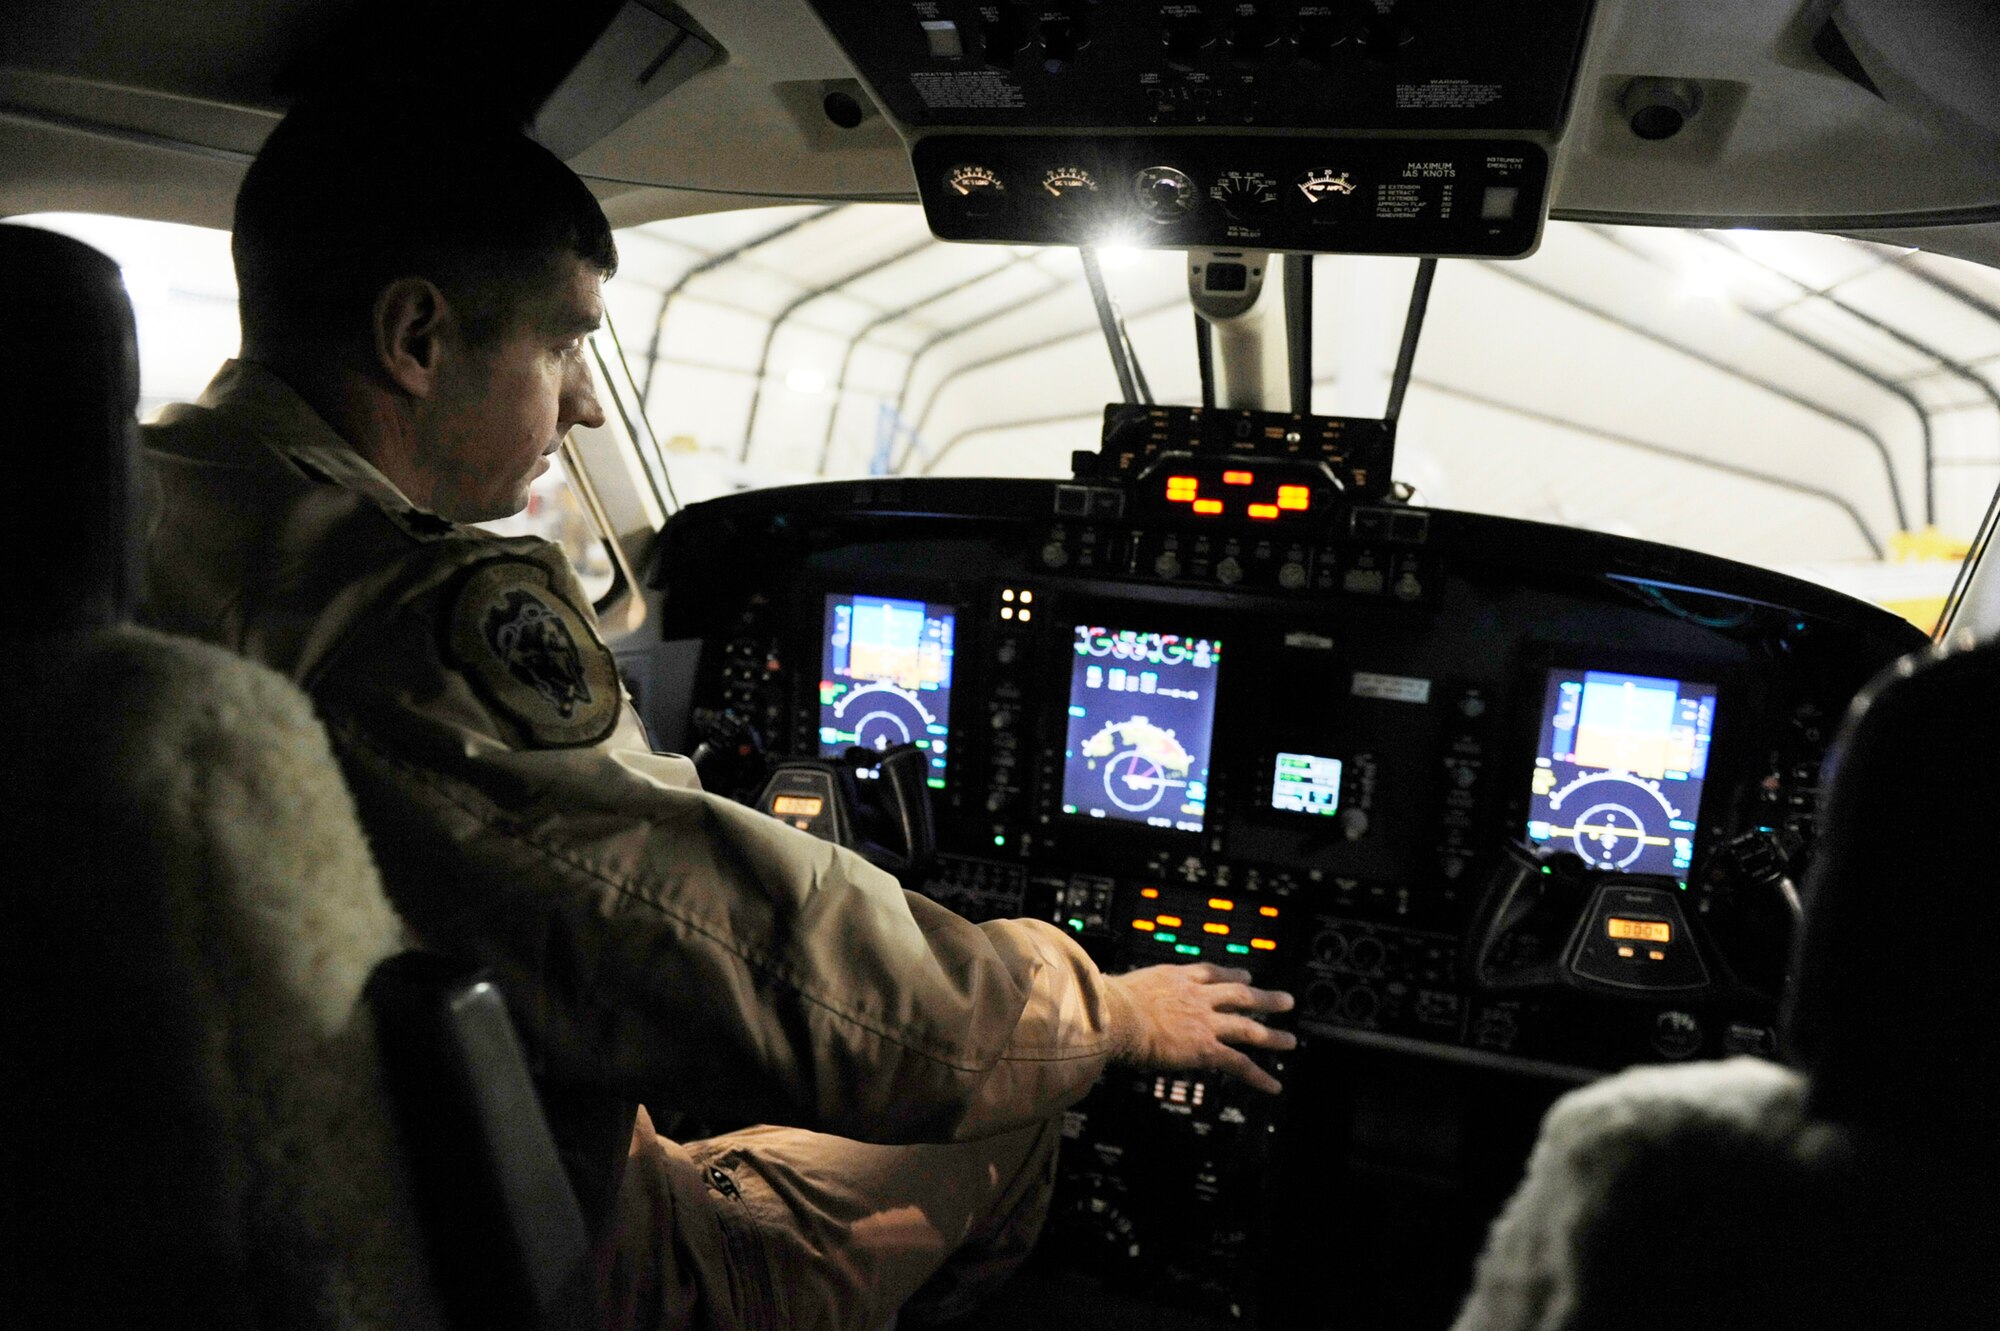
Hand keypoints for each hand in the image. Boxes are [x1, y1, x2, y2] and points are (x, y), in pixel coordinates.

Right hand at [1103, 963, 1296, 1093]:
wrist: (1115, 1015)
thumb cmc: (1104, 1004)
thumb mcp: (1114, 988)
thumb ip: (1117, 992)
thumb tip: (1097, 995)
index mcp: (1173, 977)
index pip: (1209, 973)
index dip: (1231, 975)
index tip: (1245, 975)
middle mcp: (1194, 996)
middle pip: (1238, 994)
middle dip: (1263, 998)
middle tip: (1284, 1000)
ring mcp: (1204, 1022)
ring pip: (1247, 1028)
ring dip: (1271, 1036)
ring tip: (1290, 1041)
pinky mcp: (1206, 1048)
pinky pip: (1239, 1064)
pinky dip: (1259, 1077)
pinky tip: (1273, 1087)